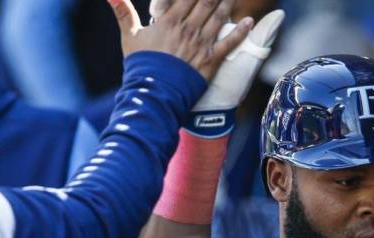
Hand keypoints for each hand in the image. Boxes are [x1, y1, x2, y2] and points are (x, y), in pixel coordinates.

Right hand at [107, 0, 252, 79]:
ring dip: (229, 3)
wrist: (153, 92)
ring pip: (219, 17)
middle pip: (206, 2)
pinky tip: (250, 21)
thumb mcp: (130, 36)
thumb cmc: (141, 65)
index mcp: (170, 21)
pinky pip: (230, 43)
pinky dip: (241, 31)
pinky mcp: (211, 59)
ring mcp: (201, 44)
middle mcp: (188, 28)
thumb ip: (123, 12)